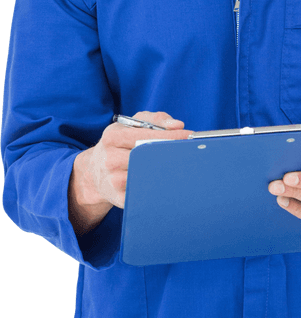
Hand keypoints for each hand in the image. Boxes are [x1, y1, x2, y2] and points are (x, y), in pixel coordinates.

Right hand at [69, 111, 190, 234]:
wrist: (95, 172)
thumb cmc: (119, 144)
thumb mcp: (131, 126)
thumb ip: (155, 120)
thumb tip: (177, 125)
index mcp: (113, 137)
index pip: (146, 136)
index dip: (170, 136)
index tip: (188, 137)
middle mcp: (111, 159)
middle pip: (148, 156)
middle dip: (170, 153)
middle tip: (187, 152)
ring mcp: (114, 180)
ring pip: (149, 175)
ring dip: (167, 171)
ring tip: (178, 166)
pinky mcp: (120, 198)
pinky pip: (146, 193)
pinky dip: (159, 188)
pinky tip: (166, 182)